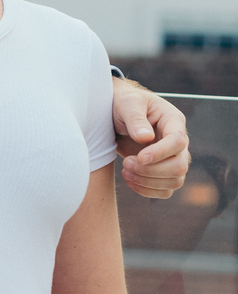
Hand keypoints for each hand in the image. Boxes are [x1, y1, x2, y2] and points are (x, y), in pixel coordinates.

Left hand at [111, 79, 189, 198]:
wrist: (114, 114)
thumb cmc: (123, 103)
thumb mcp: (127, 103)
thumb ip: (135, 119)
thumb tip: (146, 138)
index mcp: (173, 120)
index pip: (178, 141)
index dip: (161, 153)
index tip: (139, 157)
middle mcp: (177, 142)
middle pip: (180, 166)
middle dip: (152, 170)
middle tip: (126, 163)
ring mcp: (172, 158)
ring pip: (174, 181)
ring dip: (148, 182)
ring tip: (125, 171)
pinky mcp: (162, 171)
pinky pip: (165, 190)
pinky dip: (147, 190)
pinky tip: (130, 180)